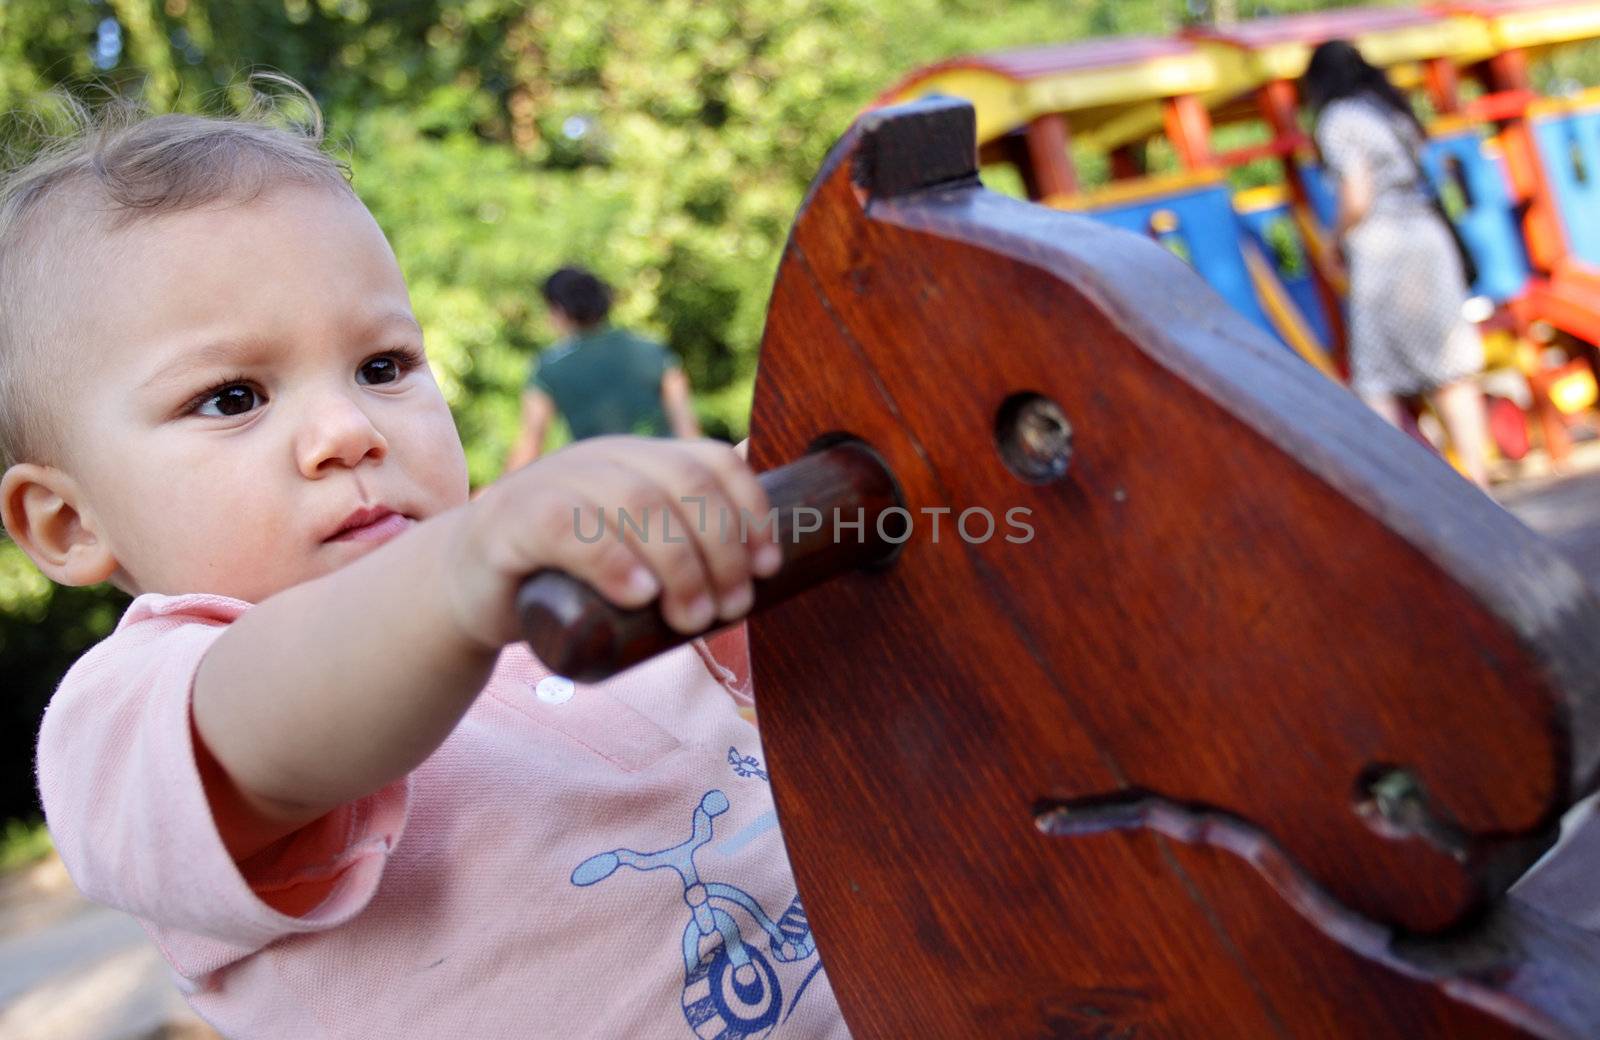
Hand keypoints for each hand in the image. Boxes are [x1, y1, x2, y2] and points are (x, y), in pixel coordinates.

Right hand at [445, 437, 780, 647]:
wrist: (466, 590)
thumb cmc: (565, 579)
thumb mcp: (633, 556)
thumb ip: (683, 549)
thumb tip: (769, 554)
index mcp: (638, 460)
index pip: (713, 462)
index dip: (750, 511)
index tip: (767, 568)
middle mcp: (601, 459)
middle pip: (683, 485)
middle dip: (721, 550)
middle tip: (730, 609)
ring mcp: (553, 482)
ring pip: (635, 503)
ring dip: (680, 564)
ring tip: (692, 618)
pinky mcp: (511, 520)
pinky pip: (568, 526)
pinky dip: (611, 559)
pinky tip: (636, 594)